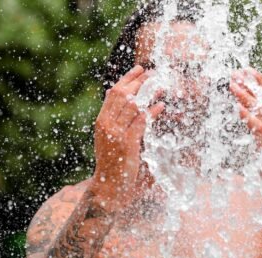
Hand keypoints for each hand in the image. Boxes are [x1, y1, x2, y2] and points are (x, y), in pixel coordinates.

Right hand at [91, 65, 163, 212]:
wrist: (108, 185)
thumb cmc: (110, 161)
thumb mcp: (106, 136)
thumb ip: (111, 115)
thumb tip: (110, 93)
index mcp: (101, 120)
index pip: (113, 93)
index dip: (127, 79)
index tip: (138, 69)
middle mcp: (106, 124)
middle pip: (122, 95)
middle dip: (138, 81)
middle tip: (151, 73)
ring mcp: (116, 133)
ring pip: (132, 106)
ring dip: (147, 93)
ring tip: (159, 85)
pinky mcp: (127, 143)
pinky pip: (141, 122)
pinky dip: (152, 112)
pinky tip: (161, 106)